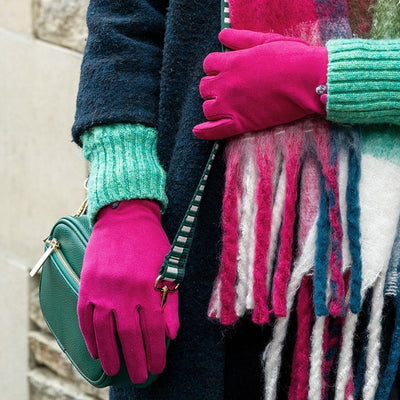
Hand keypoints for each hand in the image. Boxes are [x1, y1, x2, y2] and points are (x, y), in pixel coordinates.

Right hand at [77, 199, 178, 382]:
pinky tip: (95, 351)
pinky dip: (89, 337)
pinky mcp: (88, 284)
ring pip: (105, 332)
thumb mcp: (169, 269)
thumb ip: (171, 302)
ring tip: (114, 371)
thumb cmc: (152, 244)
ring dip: (109, 355)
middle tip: (138, 377)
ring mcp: (103, 289)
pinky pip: (85, 317)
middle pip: (129, 336)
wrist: (125, 218)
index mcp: (149, 288)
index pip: (154, 331)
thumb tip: (172, 335)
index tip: (157, 368)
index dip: (156, 353)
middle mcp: (125, 292)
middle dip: (135, 361)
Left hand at [193, 28, 327, 139]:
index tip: (223, 71)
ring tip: (224, 106)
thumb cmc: (292, 57)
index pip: (208, 64)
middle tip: (225, 89)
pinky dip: (204, 132)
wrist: (308, 80)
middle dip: (212, 87)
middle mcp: (226, 84)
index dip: (215, 67)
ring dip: (213, 107)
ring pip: (207, 108)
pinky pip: (214, 131)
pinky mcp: (241, 123)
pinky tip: (198, 131)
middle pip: (204, 87)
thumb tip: (222, 35)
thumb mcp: (265, 41)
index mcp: (231, 63)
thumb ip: (241, 39)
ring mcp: (231, 105)